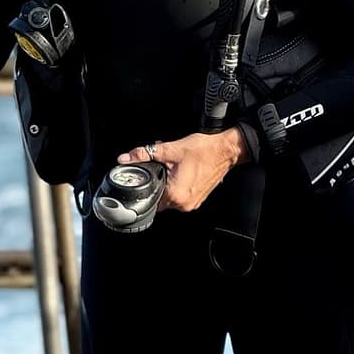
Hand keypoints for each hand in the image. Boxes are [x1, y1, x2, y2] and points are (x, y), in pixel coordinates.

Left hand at [117, 129, 249, 212]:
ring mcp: (193, 202)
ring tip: (172, 165)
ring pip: (170, 196)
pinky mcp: (199, 197)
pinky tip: (181, 170)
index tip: (145, 177)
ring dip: (167, 182)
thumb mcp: (169, 149)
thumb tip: (126, 158)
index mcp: (175, 194)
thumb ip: (144, 154)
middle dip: (157, 181)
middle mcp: (184, 203)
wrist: (226, 150)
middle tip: (161, 165)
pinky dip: (177, 184)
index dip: (145, 187)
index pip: (150, 200)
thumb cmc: (203, 150)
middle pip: (159, 198)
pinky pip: (181, 195)